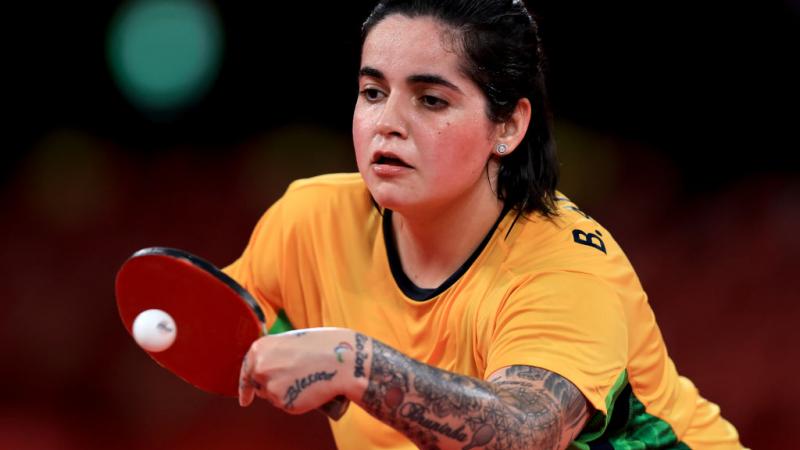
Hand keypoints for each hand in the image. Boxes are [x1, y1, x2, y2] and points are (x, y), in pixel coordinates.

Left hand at [238, 327, 367, 413]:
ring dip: (285, 393)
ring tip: (306, 380)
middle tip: (290, 384)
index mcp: (260, 348)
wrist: (342, 361)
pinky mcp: (284, 402)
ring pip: (273, 397)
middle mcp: (260, 367)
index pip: (246, 371)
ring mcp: (271, 386)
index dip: (245, 386)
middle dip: (270, 387)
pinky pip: (286, 405)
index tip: (246, 398)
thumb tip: (273, 366)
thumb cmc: (324, 346)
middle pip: (258, 385)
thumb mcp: (293, 340)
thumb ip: (277, 353)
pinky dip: (296, 401)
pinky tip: (309, 388)